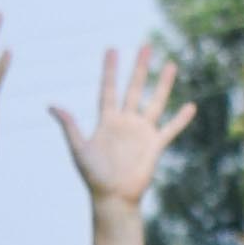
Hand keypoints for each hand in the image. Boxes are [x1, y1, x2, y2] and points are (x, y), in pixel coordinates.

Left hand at [56, 41, 173, 212]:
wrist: (113, 198)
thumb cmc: (93, 177)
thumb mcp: (79, 149)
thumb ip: (69, 126)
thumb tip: (52, 106)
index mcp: (107, 121)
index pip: (109, 89)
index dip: (110, 70)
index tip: (112, 49)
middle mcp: (126, 123)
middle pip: (134, 88)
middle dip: (140, 67)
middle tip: (146, 45)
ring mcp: (141, 133)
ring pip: (155, 102)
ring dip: (163, 84)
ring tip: (171, 65)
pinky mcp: (154, 146)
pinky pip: (170, 129)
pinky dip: (181, 119)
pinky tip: (191, 106)